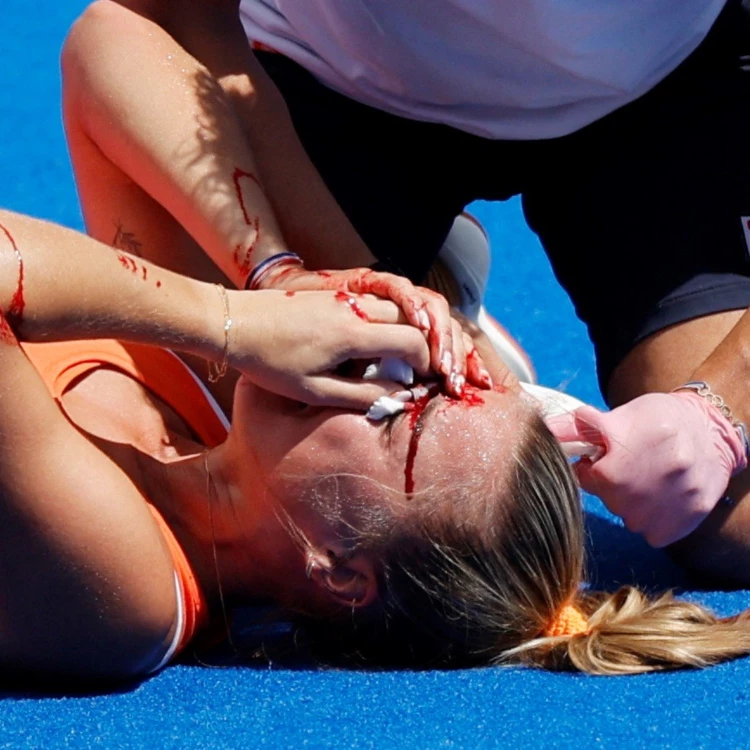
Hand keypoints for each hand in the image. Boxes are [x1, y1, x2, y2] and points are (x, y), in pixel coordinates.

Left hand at [226, 289, 431, 408]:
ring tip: (404, 358)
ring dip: (410, 329)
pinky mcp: (336, 294)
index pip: (412, 340)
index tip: (425, 380)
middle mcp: (355, 308)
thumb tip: (400, 396)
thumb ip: (362, 395)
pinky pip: (377, 302)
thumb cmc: (269, 362)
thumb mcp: (313, 391)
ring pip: (397, 306)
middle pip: (413, 318)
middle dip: (427, 344)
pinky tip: (379, 344)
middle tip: (423, 369)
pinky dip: (391, 321)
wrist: (233, 323)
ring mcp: (345, 297)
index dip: (427, 361)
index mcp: (352, 333)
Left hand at [546, 392, 746, 547]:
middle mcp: (651, 480)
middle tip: (631, 465)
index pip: (588, 477)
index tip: (604, 458)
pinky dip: (653, 518)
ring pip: (629, 518)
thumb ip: (580, 428)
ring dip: (632, 503)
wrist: (710, 433)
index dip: (592, 467)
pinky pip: (651, 533)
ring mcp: (670, 504)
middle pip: (608, 499)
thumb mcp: (621, 415)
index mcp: (627, 451)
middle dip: (612, 485)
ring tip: (650, 477)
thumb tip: (546, 429)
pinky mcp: (685, 522)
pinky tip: (663, 494)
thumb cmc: (658, 420)